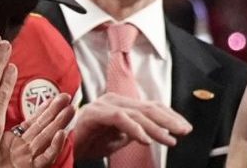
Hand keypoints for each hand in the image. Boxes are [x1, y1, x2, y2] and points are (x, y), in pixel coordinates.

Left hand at [11, 93, 75, 167]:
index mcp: (14, 142)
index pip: (33, 121)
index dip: (45, 108)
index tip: (55, 96)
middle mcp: (23, 149)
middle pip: (43, 127)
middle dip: (56, 111)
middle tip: (67, 97)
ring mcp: (27, 159)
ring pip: (47, 138)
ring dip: (60, 123)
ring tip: (70, 109)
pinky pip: (45, 158)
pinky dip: (55, 147)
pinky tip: (61, 135)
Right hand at [68, 94, 189, 157]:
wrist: (61, 146)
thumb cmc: (88, 142)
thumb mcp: (117, 139)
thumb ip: (134, 133)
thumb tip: (152, 133)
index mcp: (121, 104)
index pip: (151, 107)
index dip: (170, 117)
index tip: (184, 128)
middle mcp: (115, 99)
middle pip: (148, 108)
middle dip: (170, 120)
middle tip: (185, 131)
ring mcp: (105, 104)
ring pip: (138, 113)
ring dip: (156, 128)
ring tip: (169, 139)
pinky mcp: (95, 113)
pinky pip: (120, 119)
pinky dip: (135, 129)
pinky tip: (146, 140)